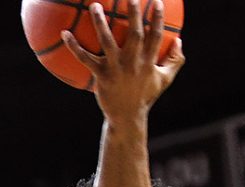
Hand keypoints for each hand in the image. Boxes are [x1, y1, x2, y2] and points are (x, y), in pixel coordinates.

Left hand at [61, 0, 183, 110]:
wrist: (127, 118)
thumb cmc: (144, 96)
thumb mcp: (164, 80)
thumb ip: (175, 60)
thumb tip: (180, 40)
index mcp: (149, 62)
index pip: (155, 36)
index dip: (157, 19)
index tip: (158, 2)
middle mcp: (133, 63)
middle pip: (134, 35)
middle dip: (134, 15)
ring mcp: (116, 69)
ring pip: (107, 42)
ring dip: (100, 22)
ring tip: (95, 5)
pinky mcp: (100, 76)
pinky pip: (85, 58)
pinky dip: (74, 46)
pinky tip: (64, 33)